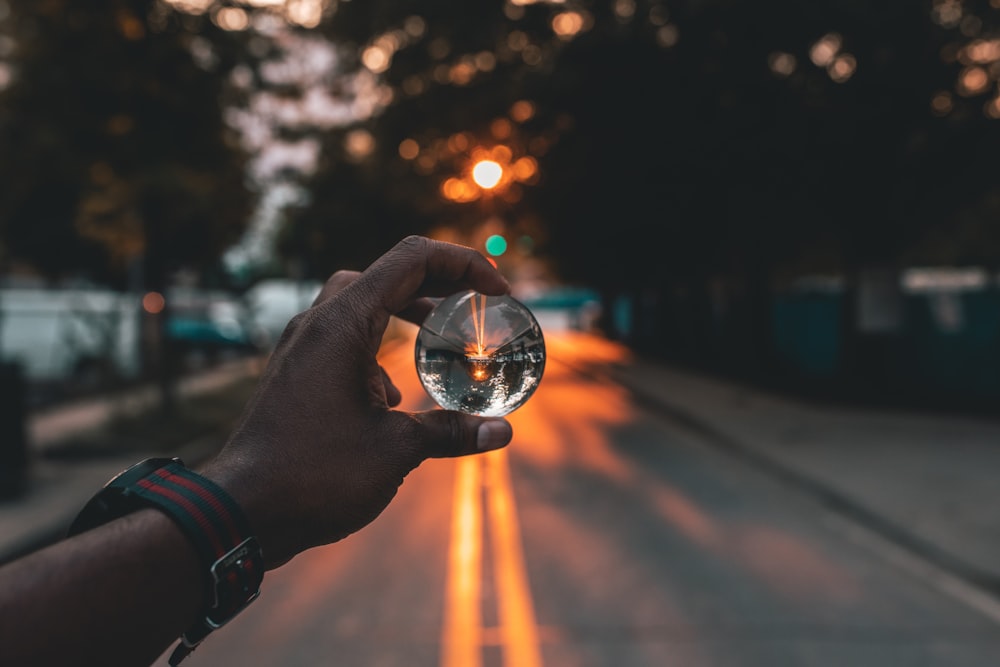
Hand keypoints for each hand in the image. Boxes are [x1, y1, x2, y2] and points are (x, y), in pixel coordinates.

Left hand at [201, 236, 513, 568]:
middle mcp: (318, 323)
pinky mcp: (296, 373)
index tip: (498, 291)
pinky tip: (395, 396)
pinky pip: (342, 340)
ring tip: (442, 335)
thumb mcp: (395, 451)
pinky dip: (378, 349)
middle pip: (387, 275)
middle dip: (438, 283)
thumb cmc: (313, 476)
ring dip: (405, 311)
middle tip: (475, 303)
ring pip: (360, 304)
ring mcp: (302, 347)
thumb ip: (451, 433)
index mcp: (342, 324)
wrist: (241, 513)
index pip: (412, 260)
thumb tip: (503, 432)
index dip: (464, 263)